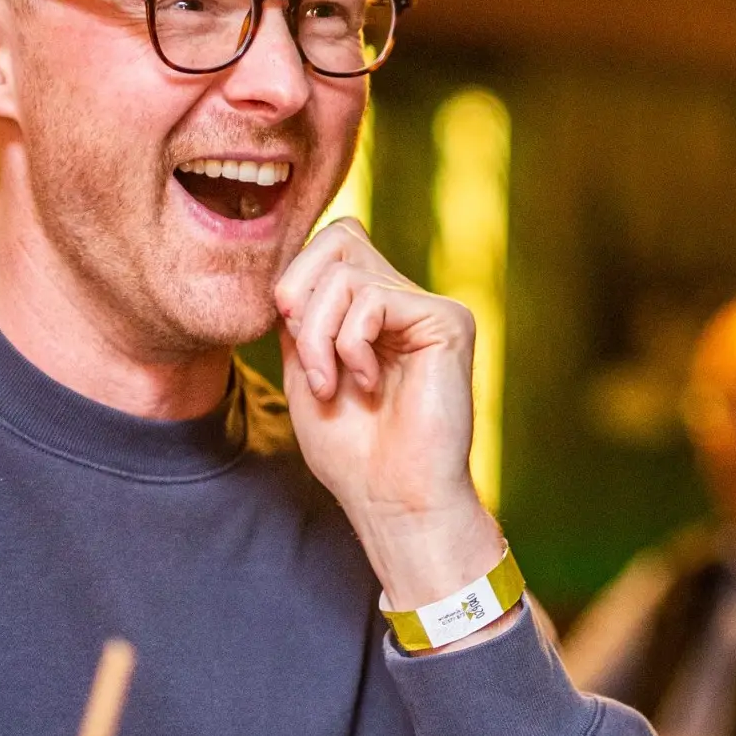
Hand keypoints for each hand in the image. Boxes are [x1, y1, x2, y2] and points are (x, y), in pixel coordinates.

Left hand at [273, 220, 503, 609]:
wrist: (393, 499)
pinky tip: (369, 386)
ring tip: (331, 385)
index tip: (287, 335)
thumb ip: (303, 314)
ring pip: (345, 272)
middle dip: (299, 294)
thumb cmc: (351, 449)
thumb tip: (291, 268)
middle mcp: (405, 300)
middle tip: (303, 353)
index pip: (331, 243)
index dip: (296, 277)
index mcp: (374, 308)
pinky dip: (350, 345)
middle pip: (339, 237)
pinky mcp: (448, 321)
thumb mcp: (304, 368)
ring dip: (317, 335)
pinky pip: (373, 299)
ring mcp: (429, 308)